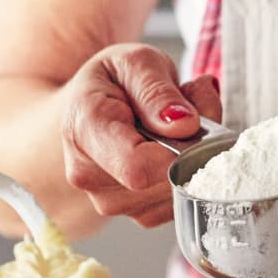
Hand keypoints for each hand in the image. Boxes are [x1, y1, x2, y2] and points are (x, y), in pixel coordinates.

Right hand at [58, 43, 221, 227]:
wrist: (94, 106)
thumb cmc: (115, 81)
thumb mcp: (136, 62)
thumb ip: (158, 90)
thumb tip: (184, 124)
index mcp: (85, 130)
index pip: (137, 166)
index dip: (178, 149)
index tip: (190, 120)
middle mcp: (89, 176)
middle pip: (165, 180)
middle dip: (191, 146)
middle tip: (184, 112)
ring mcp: (111, 202)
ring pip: (179, 193)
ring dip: (192, 161)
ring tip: (172, 131)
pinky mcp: (137, 215)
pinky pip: (181, 203)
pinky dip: (187, 177)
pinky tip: (171, 153)